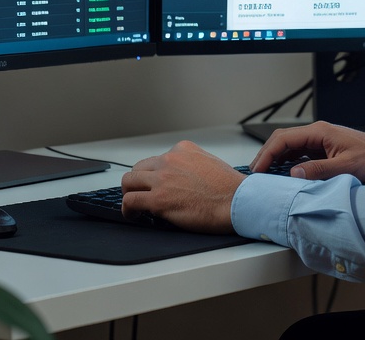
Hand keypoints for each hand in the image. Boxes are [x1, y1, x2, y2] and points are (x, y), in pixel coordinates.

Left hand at [121, 141, 244, 233]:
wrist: (237, 201)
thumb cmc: (230, 188)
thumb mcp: (210, 162)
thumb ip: (192, 164)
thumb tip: (183, 178)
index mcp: (183, 149)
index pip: (157, 159)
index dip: (155, 175)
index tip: (157, 185)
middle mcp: (170, 160)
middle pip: (139, 168)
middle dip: (138, 182)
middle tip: (141, 194)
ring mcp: (162, 179)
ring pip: (129, 182)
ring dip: (129, 194)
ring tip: (134, 206)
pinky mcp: (158, 199)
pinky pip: (130, 201)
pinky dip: (128, 209)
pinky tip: (134, 215)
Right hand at [252, 121, 364, 182]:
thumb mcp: (346, 167)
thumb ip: (320, 170)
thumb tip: (294, 173)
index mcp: (320, 132)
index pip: (284, 139)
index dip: (267, 154)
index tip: (258, 169)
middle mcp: (317, 133)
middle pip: (282, 140)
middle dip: (266, 155)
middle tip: (255, 173)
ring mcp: (319, 140)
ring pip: (289, 146)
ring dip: (275, 158)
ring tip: (264, 175)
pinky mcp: (322, 148)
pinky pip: (298, 152)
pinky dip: (286, 162)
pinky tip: (282, 174)